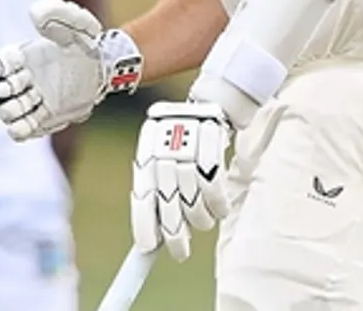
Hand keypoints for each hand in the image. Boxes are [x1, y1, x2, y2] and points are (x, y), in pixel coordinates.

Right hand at [0, 0, 142, 141]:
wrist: (103, 68)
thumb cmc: (84, 42)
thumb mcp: (75, 23)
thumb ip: (57, 14)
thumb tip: (34, 13)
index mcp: (22, 57)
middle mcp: (22, 80)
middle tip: (6, 88)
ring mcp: (32, 101)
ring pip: (8, 111)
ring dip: (8, 111)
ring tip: (16, 107)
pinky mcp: (44, 118)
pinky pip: (24, 129)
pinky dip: (19, 130)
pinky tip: (20, 127)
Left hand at [130, 101, 230, 261]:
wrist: (204, 108)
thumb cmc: (179, 143)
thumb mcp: (160, 160)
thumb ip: (156, 193)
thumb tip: (153, 237)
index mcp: (147, 157)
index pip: (143, 196)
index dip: (145, 224)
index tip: (147, 249)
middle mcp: (164, 154)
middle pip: (168, 206)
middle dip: (174, 236)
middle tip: (179, 253)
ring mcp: (188, 151)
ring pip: (194, 203)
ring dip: (200, 220)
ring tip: (202, 221)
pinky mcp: (212, 149)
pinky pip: (215, 192)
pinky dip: (218, 206)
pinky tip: (219, 209)